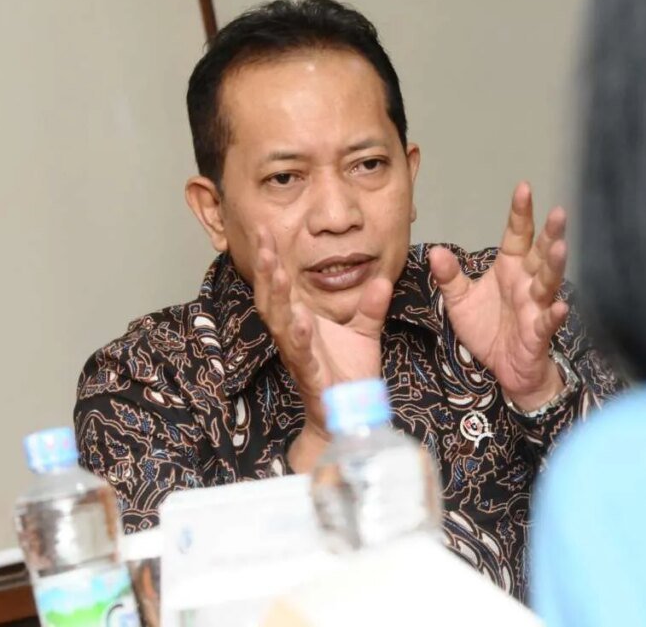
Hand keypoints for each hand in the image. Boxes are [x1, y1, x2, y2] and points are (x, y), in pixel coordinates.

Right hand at [252, 230, 390, 470]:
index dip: (273, 259)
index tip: (267, 231)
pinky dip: (298, 336)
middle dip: (265, 268)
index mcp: (301, 321)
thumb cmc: (350, 374)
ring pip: (278, 321)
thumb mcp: (365, 332)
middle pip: (271, 297)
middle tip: (262, 239)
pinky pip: (300, 354)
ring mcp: (298, 355)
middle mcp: (293, 335)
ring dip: (276, 296)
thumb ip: (371, 306)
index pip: (282, 285)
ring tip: (275, 270)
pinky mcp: (309, 375)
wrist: (352, 414)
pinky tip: (299, 319)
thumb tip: (382, 279)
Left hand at [428, 182, 568, 412]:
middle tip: (558, 212)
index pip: (517, 235)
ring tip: (560, 248)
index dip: (521, 213)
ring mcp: (535, 307)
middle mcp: (526, 283)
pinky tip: (559, 306)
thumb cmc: (488, 329)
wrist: (503, 368)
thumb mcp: (459, 301)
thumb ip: (449, 276)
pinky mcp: (538, 333)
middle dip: (550, 233)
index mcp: (509, 268)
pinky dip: (553, 314)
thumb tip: (435, 252)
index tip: (524, 188)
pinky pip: (546, 322)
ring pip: (548, 282)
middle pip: (540, 253)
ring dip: (555, 266)